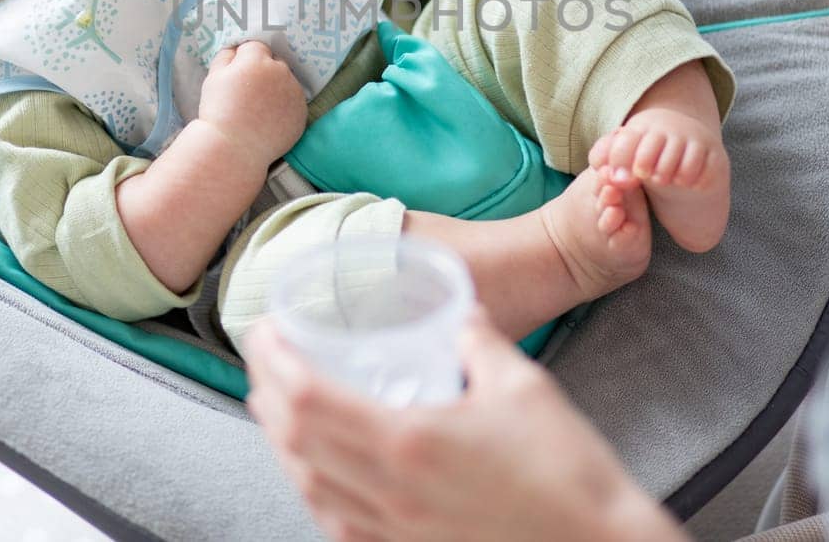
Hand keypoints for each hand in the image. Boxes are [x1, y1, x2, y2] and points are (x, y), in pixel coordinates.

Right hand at [197, 41, 306, 166]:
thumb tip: (237, 47)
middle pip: (274, 63)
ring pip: (286, 82)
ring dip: (276, 88)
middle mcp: (280, 72)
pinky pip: (294, 102)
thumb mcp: (214, 77)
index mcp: (257, 60)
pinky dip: (285, 107)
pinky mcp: (302, 112)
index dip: (245, 60)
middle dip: (263, 72)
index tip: (238, 76)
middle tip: (248, 93)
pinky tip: (269, 119)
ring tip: (258, 108)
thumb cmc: (218, 111)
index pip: (256, 47)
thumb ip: (227, 55)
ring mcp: (294, 92)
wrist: (234, 148)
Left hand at [246, 312, 679, 541]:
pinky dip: (315, 496)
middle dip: (266, 396)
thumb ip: (479, 339)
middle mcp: (390, 493)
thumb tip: (458, 309)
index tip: (262, 330)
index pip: (309, 399)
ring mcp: (396, 533)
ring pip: (310, 492)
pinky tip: (319, 480)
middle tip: (261, 361)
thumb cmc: (567, 471)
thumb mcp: (522, 385)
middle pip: (296, 445)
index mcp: (409, 442)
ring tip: (274, 412)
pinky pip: (340, 528)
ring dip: (281, 447)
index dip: (273, 362)